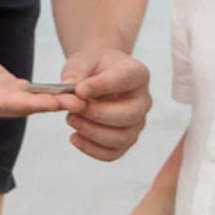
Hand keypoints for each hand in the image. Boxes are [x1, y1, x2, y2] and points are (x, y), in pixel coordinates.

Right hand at [0, 27, 74, 123]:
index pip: (6, 102)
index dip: (32, 102)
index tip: (55, 102)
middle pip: (23, 108)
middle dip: (51, 106)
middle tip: (80, 102)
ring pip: (29, 105)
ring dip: (54, 103)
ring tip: (83, 97)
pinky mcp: (5, 93)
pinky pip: (30, 98)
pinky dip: (48, 96)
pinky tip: (69, 92)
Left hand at [57, 48, 151, 162]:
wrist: (98, 75)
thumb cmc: (92, 67)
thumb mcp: (82, 61)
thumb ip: (75, 74)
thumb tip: (71, 99)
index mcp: (137, 74)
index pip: (125, 80)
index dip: (101, 86)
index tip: (79, 90)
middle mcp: (143, 100)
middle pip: (130, 115)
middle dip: (97, 114)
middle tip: (73, 109)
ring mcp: (137, 123)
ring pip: (122, 138)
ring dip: (92, 133)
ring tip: (71, 118)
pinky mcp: (126, 140)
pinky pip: (113, 153)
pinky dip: (92, 149)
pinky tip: (74, 137)